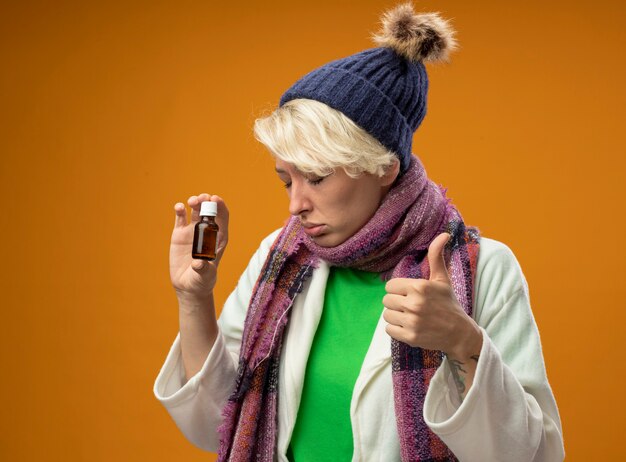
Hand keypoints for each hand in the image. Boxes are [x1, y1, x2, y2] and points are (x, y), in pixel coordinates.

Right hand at [169, 193, 228, 302]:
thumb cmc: (202, 281)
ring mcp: (193, 231)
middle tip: (202, 198)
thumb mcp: (205, 276)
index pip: (222, 217)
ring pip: (196, 211)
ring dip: (195, 202)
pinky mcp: (180, 234)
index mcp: (218, 238)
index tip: (215, 199)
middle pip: (209, 210)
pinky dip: (180, 210)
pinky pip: (181, 218)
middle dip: (207, 201)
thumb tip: (198, 263)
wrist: (188, 286)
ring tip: (192, 202)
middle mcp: (207, 231)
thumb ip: (203, 269)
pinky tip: (179, 207)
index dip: (220, 206)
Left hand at [382, 233, 481, 358]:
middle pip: (386, 300)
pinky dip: (396, 329)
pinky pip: (389, 330)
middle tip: (410, 306)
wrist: (460, 333)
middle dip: (396, 303)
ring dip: (396, 316)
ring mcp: (412, 322)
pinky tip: (409, 326)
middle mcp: (414, 304)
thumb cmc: (448, 303)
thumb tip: (444, 234)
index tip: (409, 294)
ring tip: (410, 316)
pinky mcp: (410, 337)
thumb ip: (436, 256)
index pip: (390, 286)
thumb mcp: (442, 279)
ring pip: (387, 315)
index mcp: (419, 287)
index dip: (398, 290)